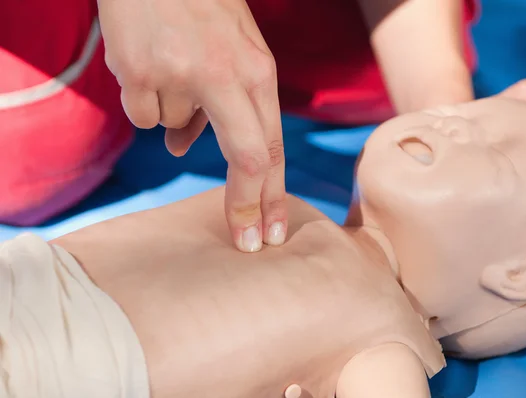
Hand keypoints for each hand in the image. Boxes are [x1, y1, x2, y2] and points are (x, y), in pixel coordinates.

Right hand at [97, 0, 287, 251]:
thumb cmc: (199, 7)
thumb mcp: (231, 50)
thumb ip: (224, 104)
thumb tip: (180, 148)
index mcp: (257, 70)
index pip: (271, 146)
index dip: (272, 195)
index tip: (271, 234)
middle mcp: (225, 75)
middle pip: (246, 159)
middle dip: (247, 206)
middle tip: (247, 243)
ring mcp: (181, 74)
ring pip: (175, 130)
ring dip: (173, 113)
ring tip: (173, 65)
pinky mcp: (139, 72)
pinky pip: (142, 115)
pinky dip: (143, 98)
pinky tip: (146, 62)